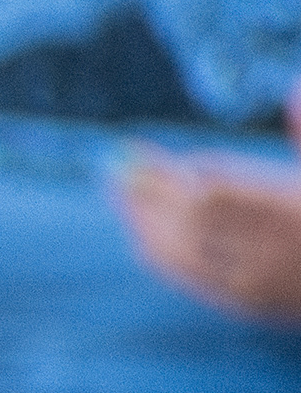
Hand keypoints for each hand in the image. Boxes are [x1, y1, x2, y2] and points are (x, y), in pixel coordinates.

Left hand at [117, 145, 300, 323]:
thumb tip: (296, 86)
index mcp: (298, 209)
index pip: (217, 191)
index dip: (173, 172)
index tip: (141, 153)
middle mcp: (278, 250)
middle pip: (190, 221)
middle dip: (147, 194)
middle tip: (112, 168)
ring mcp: (262, 283)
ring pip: (185, 255)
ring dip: (145, 223)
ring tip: (120, 195)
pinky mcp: (252, 306)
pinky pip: (193, 280)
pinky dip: (162, 255)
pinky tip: (144, 233)